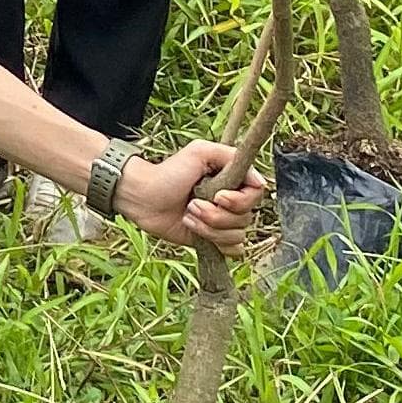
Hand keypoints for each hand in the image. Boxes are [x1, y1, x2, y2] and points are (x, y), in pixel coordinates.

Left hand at [117, 139, 269, 254]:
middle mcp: (230, 202)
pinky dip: (215, 243)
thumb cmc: (167, 172)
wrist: (142, 198)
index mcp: (231, 181)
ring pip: (237, 235)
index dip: (240, 201)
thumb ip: (228, 155)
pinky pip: (232, 250)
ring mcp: (221, 222)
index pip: (256, 195)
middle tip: (192, 204)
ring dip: (210, 227)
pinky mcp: (212, 239)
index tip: (219, 197)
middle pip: (246, 218)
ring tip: (187, 215)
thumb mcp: (198, 152)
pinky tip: (194, 230)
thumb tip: (259, 180)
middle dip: (217, 215)